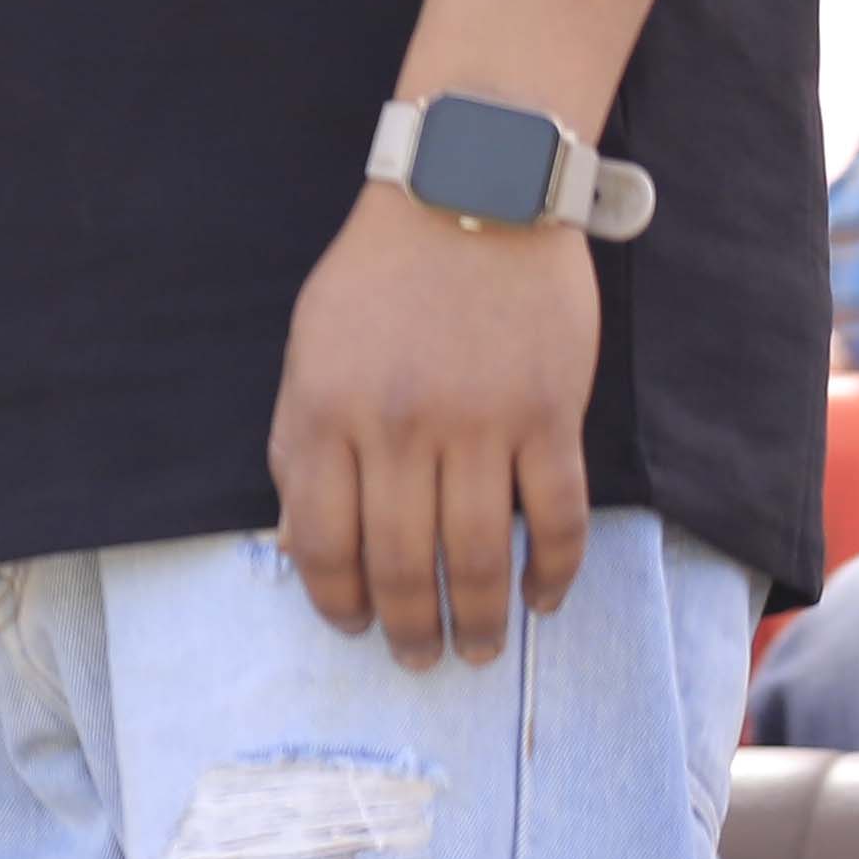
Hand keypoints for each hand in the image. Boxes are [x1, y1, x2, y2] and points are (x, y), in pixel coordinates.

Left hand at [269, 179, 596, 667]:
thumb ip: (302, 440)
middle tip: (420, 661)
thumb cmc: (379, 277)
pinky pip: (558, 519)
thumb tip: (301, 541)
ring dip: (482, 619)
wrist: (469, 197)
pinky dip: (555, 573)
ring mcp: (478, 425)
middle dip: (409, 628)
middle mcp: (397, 428)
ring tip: (482, 650)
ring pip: (480, 555)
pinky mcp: (550, 418)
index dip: (335, 600)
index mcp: (325, 410)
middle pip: (402, 563)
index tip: (351, 628)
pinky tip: (545, 600)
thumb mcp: (310, 348)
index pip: (322, 538)